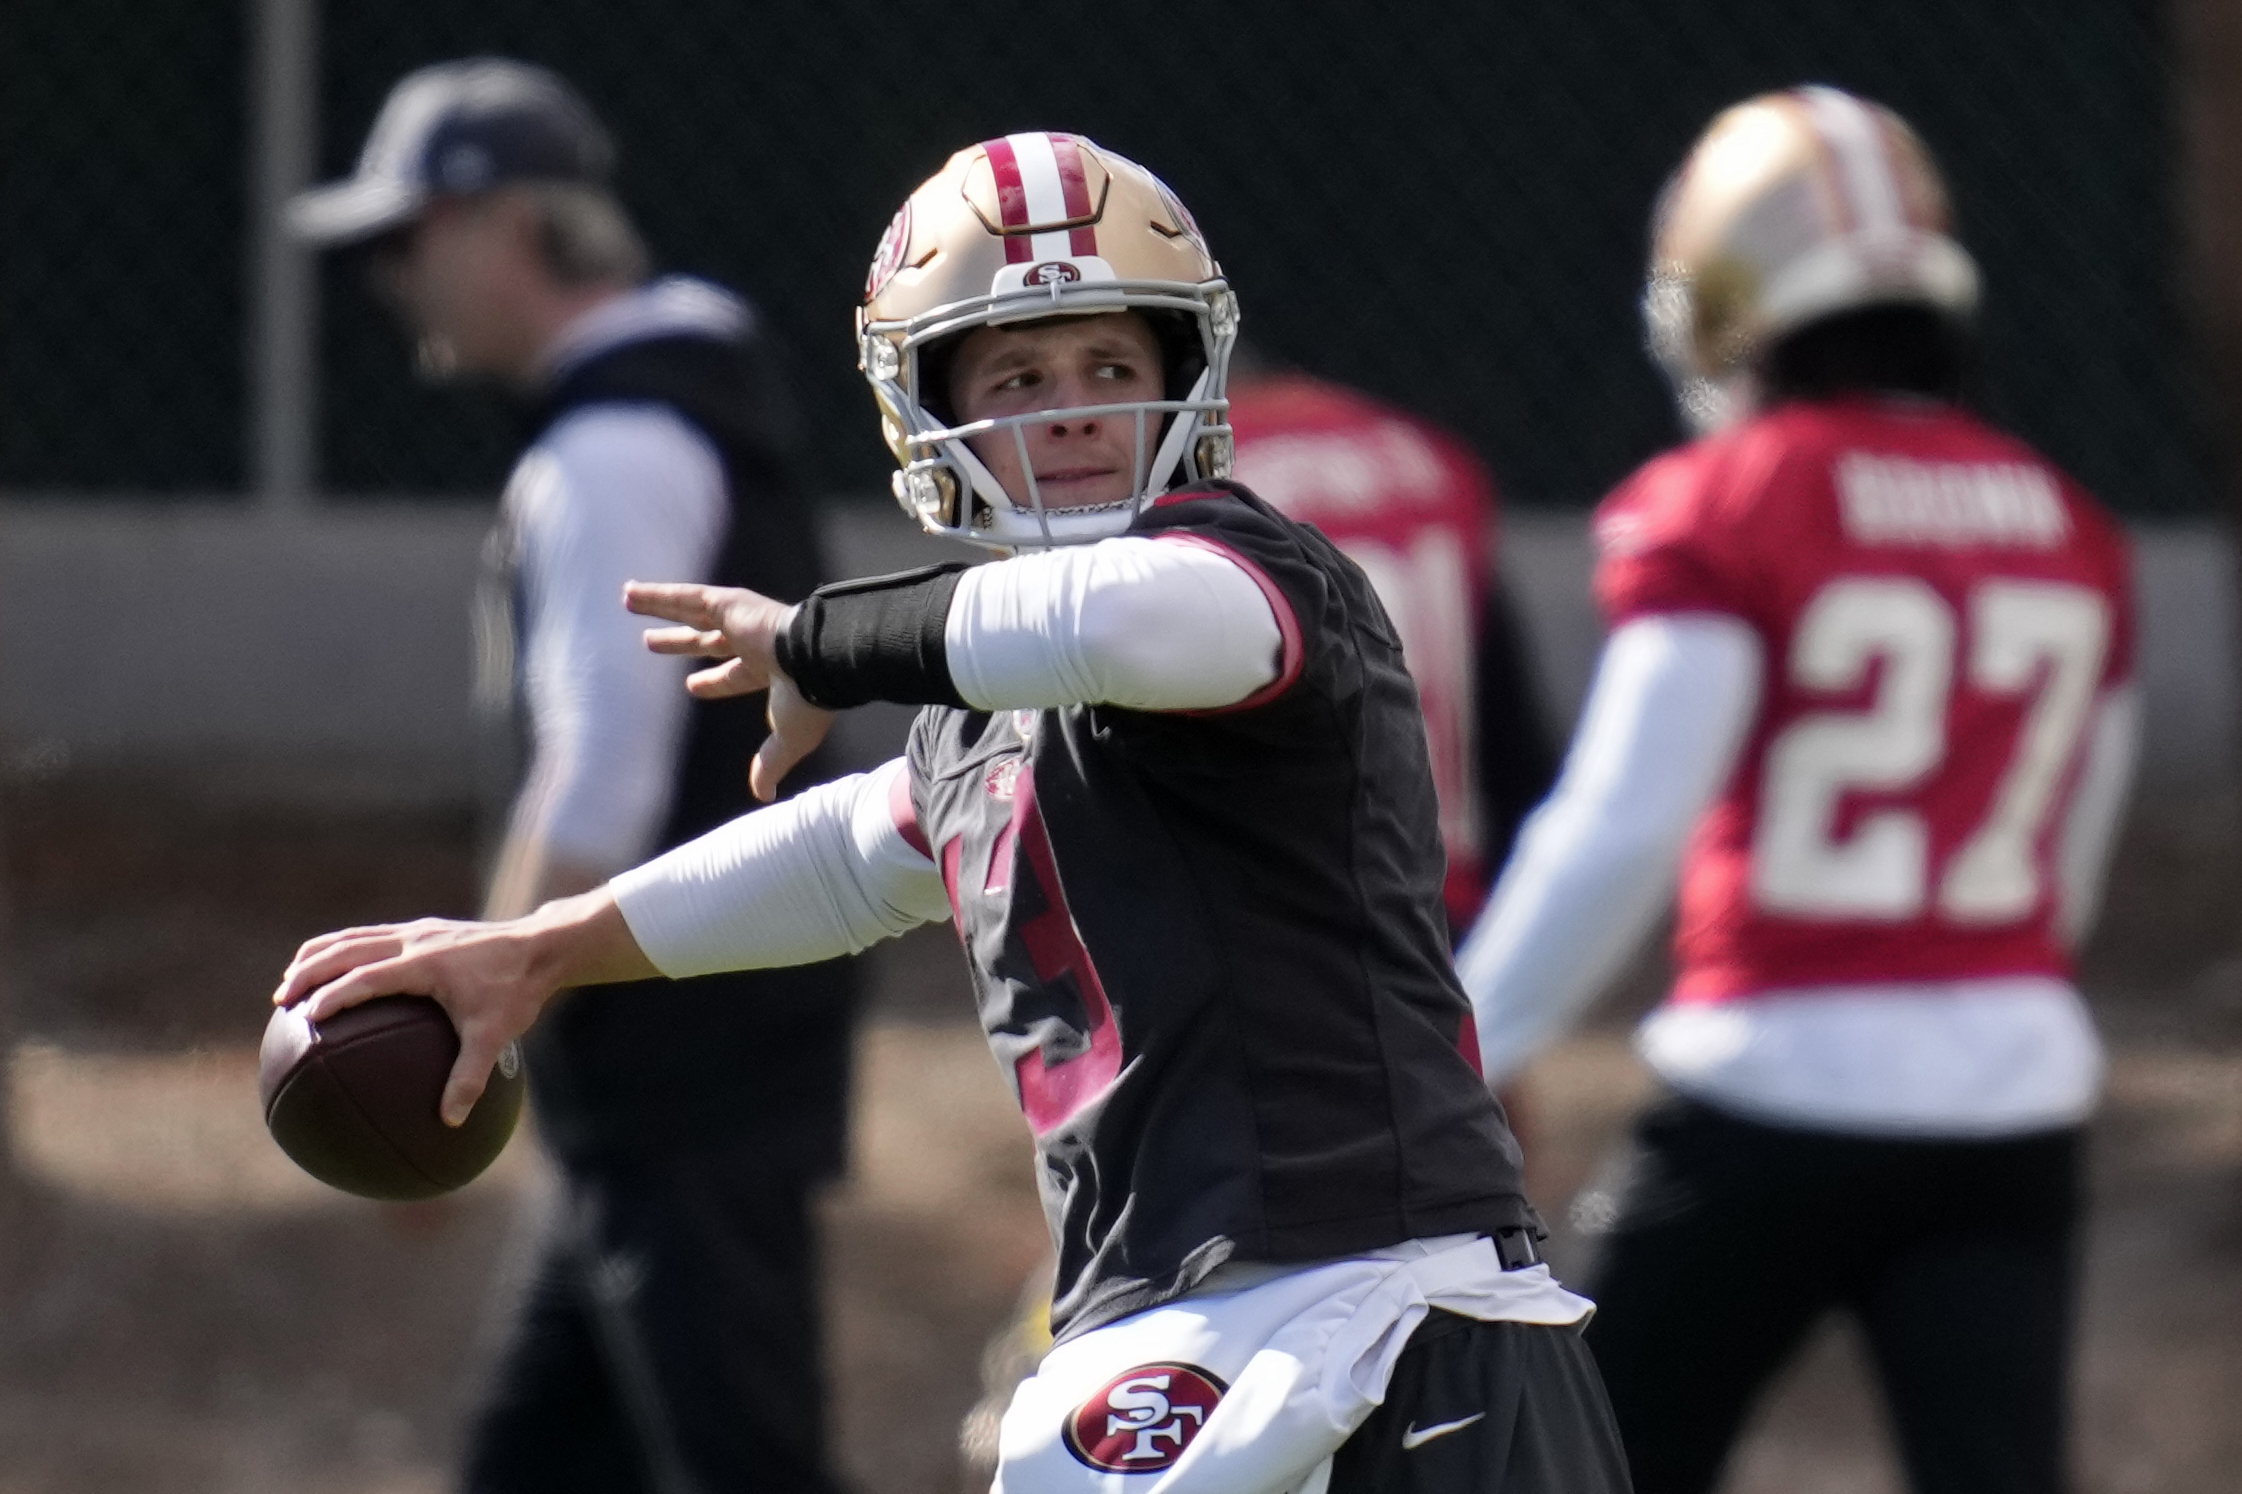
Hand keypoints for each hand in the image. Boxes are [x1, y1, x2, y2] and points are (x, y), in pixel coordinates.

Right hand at [272, 893, 653, 1124]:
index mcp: (423, 963)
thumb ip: (470, 1078)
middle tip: (281, 999)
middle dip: (308, 971)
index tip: (307, 1017)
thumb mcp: (496, 1036)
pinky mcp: (423, 930)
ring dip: (319, 955)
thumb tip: (450, 1122)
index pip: (366, 977)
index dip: (334, 995)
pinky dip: (344, 951)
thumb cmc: (517, 991)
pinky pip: (371, 937)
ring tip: (291, 981)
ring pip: (353, 936)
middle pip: (346, 949)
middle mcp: (413, 940)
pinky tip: (336, 976)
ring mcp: (417, 931)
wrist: (542, 947)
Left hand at [626, 580, 834, 801]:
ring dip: (659, 607)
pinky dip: (657, 595)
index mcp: (769, 671)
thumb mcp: (788, 739)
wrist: (818, 660)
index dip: (712, 682)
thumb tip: (764, 796)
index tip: (690, 687)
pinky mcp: (729, 603)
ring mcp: (741, 619)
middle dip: (680, 642)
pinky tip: (630, 594)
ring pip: (692, 611)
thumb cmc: (808, 699)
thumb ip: (770, 764)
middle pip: (707, 640)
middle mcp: (753, 641)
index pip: (734, 675)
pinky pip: (687, 596)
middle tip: (650, 643)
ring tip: (628, 601)